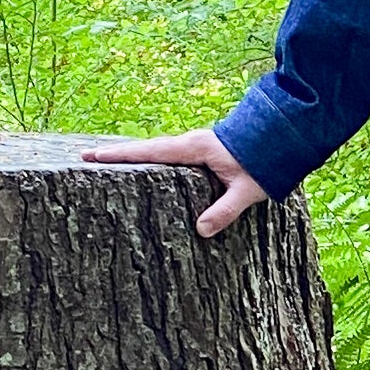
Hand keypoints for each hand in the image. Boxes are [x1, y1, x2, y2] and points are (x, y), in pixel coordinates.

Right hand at [82, 127, 268, 237]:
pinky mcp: (201, 150)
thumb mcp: (247, 191)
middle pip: (145, 149)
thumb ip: (225, 210)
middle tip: (86, 157)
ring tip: (106, 161)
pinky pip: (168, 154)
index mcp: (194, 149)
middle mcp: (190, 143)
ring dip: (133, 155)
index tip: (92, 156)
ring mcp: (195, 144)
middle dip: (117, 154)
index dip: (120, 155)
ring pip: (156, 150)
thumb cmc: (265, 163)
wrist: (283, 138)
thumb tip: (200, 231)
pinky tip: (144, 168)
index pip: (149, 153)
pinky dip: (151, 158)